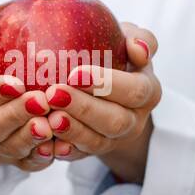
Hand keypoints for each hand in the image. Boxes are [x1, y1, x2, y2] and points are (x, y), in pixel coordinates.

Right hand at [0, 33, 56, 185]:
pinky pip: (26, 163)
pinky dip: (40, 158)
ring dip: (29, 138)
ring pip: (8, 148)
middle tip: (41, 102)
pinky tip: (55, 147)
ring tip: (50, 125)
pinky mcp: (15, 159)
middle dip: (14, 116)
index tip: (16, 83)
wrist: (8, 80)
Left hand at [43, 24, 160, 183]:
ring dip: (72, 131)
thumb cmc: (115, 53)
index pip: (134, 90)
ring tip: (48, 118)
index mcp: (148, 91)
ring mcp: (115, 140)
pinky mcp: (93, 152)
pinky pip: (79, 156)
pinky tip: (46, 142)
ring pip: (97, 142)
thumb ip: (141, 38)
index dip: (106, 84)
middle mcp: (135, 120)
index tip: (75, 73)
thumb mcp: (128, 39)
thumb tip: (138, 49)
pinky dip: (63, 150)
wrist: (105, 87)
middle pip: (115, 120)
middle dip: (84, 108)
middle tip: (54, 94)